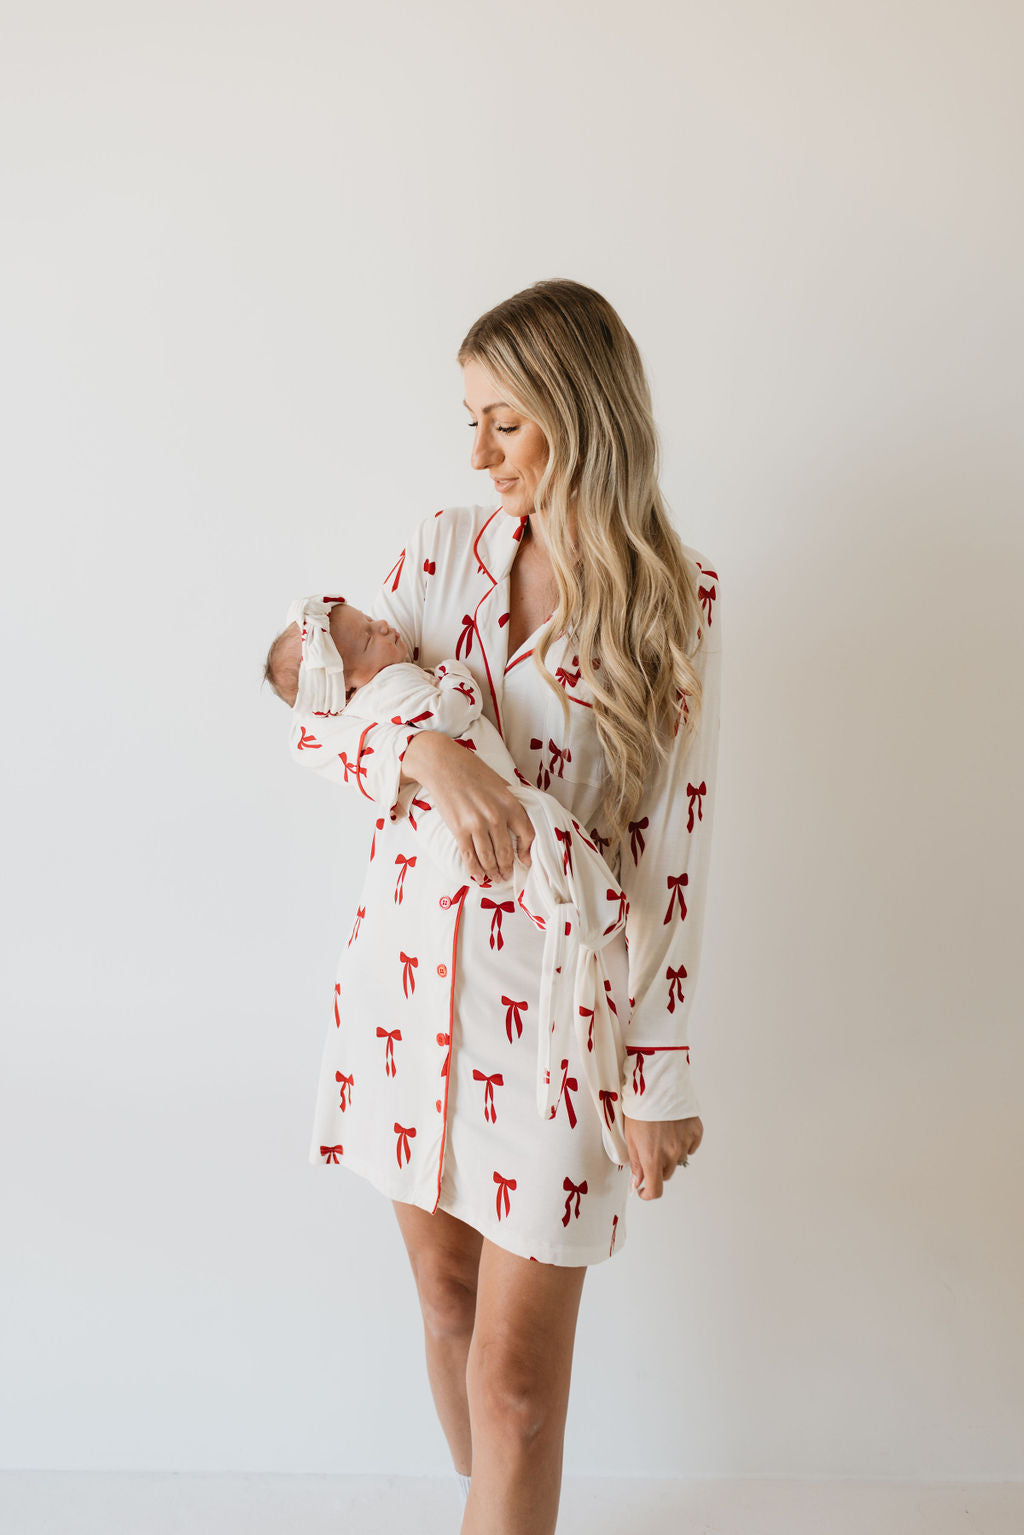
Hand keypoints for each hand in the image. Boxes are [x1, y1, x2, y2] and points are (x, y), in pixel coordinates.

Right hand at [402, 734, 534, 884]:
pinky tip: (478, 876)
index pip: (527, 834)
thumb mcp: (499, 783)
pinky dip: (475, 870)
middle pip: (506, 852)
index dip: (527, 852)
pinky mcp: (459, 830)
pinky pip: (470, 857)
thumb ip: (508, 803)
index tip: (525, 861)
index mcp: (510, 803)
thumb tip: (516, 824)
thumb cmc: (471, 770)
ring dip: (492, 872)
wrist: (442, 763)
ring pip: (488, 858)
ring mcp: (477, 825)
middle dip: (507, 868)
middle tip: (506, 876)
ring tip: (494, 879)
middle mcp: (496, 816)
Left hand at [622, 1115, 702, 1199]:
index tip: (643, 1190)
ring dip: (671, 1153)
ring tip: (662, 1134)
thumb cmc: (640, 1109)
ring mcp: (685, 1144)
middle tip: (651, 1149)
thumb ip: (636, 1163)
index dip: (648, 1193)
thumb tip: (637, 1183)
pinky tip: (675, 1128)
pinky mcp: (695, 1132)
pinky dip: (684, 1142)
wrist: (657, 1085)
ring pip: (679, 1159)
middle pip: (666, 1174)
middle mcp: (671, 1154)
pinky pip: (691, 1146)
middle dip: (658, 1167)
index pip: (655, 1190)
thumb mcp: (630, 1137)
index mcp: (652, 1158)